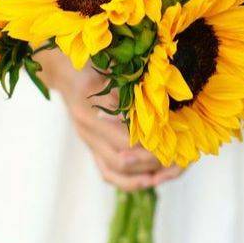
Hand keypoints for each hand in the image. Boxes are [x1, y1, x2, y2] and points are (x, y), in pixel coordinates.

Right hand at [36, 48, 183, 190]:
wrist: (64, 69)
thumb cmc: (89, 61)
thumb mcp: (108, 66)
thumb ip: (129, 85)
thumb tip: (160, 103)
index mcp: (90, 109)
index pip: (124, 138)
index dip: (152, 144)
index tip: (176, 140)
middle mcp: (86, 130)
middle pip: (121, 160)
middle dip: (153, 161)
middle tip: (179, 156)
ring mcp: (87, 141)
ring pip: (115, 171)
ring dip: (145, 175)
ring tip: (172, 170)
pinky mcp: (91, 146)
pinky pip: (108, 173)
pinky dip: (130, 181)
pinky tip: (152, 178)